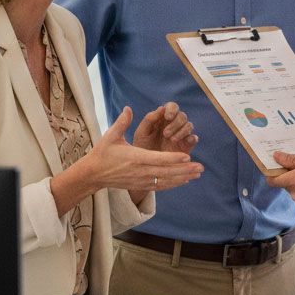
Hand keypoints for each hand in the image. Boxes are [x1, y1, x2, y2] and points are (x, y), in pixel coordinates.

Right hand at [53, 107, 203, 215]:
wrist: (93, 174)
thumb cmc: (103, 153)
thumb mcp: (111, 135)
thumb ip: (122, 122)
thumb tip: (128, 108)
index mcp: (135, 157)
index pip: (158, 159)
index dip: (173, 158)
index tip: (187, 156)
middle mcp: (141, 171)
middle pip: (166, 172)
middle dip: (185, 170)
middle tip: (201, 167)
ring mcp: (141, 180)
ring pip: (166, 181)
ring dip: (183, 177)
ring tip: (197, 174)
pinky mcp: (141, 185)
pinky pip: (161, 186)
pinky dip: (174, 183)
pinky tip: (185, 180)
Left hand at [133, 101, 198, 155]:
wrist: (145, 167)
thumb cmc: (141, 147)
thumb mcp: (141, 133)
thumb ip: (149, 119)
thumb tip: (161, 107)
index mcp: (162, 118)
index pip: (172, 107)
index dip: (172, 109)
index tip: (167, 117)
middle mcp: (174, 124)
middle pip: (182, 115)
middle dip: (175, 123)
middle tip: (165, 134)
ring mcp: (181, 135)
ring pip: (189, 125)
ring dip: (182, 131)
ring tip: (172, 140)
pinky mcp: (186, 145)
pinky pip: (194, 138)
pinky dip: (192, 138)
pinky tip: (185, 141)